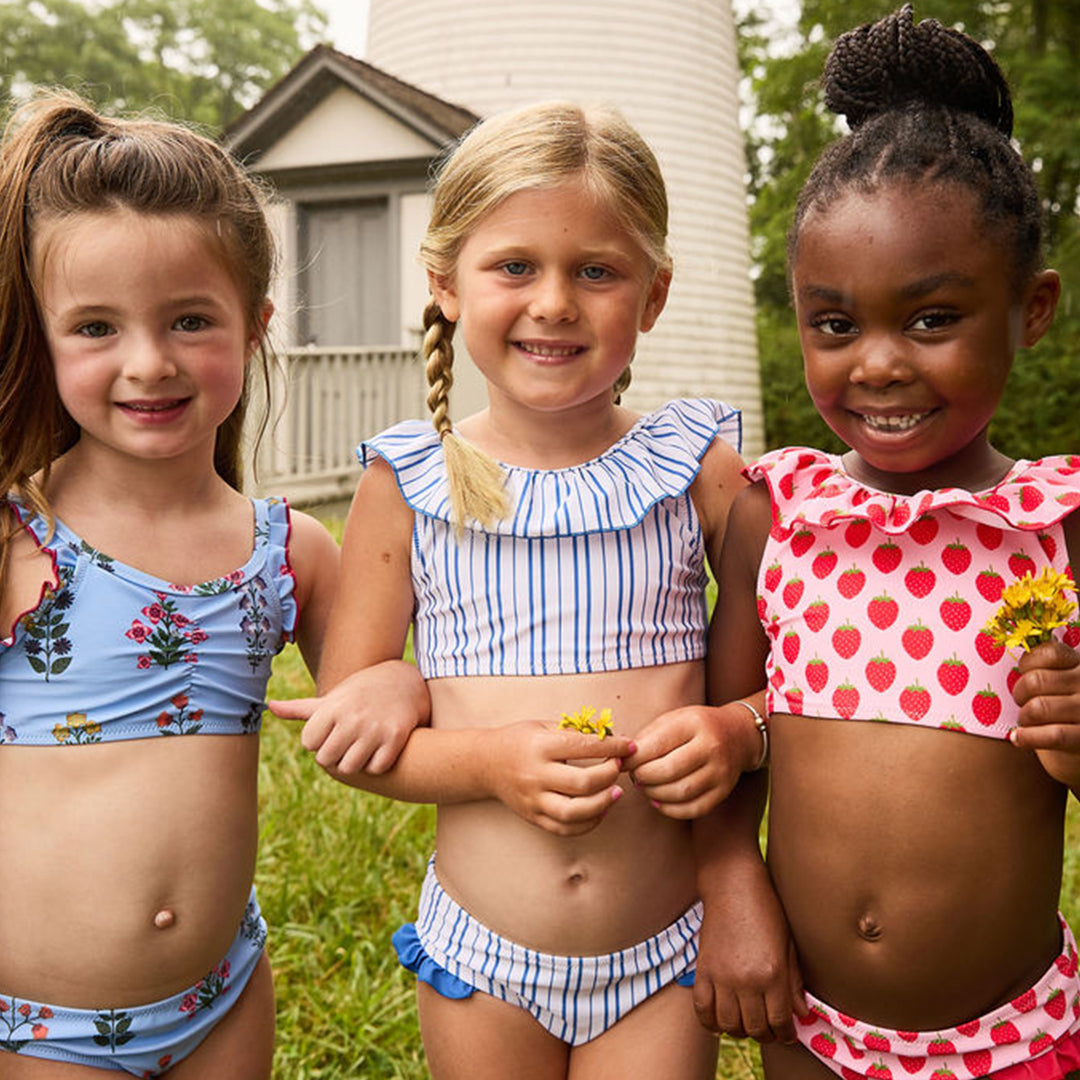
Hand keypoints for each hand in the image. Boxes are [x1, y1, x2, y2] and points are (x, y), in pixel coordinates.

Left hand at [268, 660, 429, 774]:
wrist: (404, 682)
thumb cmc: (359, 694)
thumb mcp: (332, 698)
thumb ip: (300, 708)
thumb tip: (269, 706)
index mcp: (333, 707)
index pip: (309, 743)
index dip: (319, 739)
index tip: (332, 730)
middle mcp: (352, 717)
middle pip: (326, 759)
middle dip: (334, 754)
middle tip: (346, 741)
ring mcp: (375, 728)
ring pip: (349, 767)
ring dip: (354, 762)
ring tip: (360, 746)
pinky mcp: (395, 737)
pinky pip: (376, 768)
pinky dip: (376, 764)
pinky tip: (379, 749)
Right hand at [484, 721, 636, 836]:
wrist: (486, 763)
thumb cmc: (520, 740)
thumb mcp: (543, 726)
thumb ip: (575, 732)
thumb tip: (612, 736)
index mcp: (540, 747)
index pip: (583, 746)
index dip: (612, 746)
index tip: (629, 746)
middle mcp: (536, 775)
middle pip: (582, 783)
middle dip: (609, 775)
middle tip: (620, 767)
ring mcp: (533, 800)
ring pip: (574, 812)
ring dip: (603, 804)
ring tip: (616, 793)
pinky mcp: (533, 817)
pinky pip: (565, 828)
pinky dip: (588, 823)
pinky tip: (600, 810)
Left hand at [623, 703, 762, 818]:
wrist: (738, 734)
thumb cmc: (696, 726)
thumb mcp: (673, 719)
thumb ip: (647, 737)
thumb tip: (621, 758)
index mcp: (694, 723)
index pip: (658, 744)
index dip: (635, 758)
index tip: (623, 762)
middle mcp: (711, 747)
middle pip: (669, 770)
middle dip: (643, 776)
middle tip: (634, 776)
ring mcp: (720, 771)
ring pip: (681, 792)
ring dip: (654, 793)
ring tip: (645, 787)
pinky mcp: (723, 791)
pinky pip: (694, 808)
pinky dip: (670, 809)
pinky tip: (658, 800)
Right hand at [693, 862, 805, 1043]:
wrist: (732, 884)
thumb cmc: (766, 909)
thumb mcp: (788, 944)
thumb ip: (794, 982)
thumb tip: (800, 1013)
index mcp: (773, 973)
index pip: (780, 1022)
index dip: (785, 1034)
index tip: (786, 1033)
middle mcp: (747, 980)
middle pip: (755, 1028)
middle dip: (765, 1034)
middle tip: (769, 1029)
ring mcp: (722, 976)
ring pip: (729, 1024)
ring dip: (739, 1030)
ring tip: (746, 1022)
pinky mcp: (703, 970)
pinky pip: (701, 1009)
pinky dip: (710, 1022)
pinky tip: (720, 1019)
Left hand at [1009, 640, 1079, 786]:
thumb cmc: (1064, 709)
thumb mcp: (1063, 681)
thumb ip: (1046, 667)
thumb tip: (1012, 642)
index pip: (1050, 653)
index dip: (1028, 662)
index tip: (1025, 673)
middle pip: (1036, 681)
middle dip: (1019, 693)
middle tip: (1022, 702)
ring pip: (1038, 708)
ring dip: (1023, 716)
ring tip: (1025, 721)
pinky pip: (1052, 736)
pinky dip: (1027, 737)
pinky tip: (1018, 738)